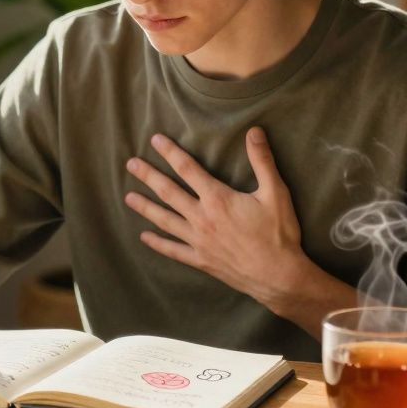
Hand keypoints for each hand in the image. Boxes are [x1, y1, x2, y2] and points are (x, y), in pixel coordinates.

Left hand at [124, 127, 307, 312]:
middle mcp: (202, 218)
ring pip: (165, 220)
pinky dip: (158, 243)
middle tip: (130, 164)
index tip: (155, 140)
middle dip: (148, 176)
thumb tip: (254, 131)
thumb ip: (262, 160)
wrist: (278, 276)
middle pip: (168, 192)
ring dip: (145, 207)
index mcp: (217, 199)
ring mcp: (198, 241)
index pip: (187, 169)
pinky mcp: (201, 260)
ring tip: (128, 197)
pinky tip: (144, 237)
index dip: (170, 152)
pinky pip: (173, 250)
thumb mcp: (275, 192)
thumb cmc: (279, 234)